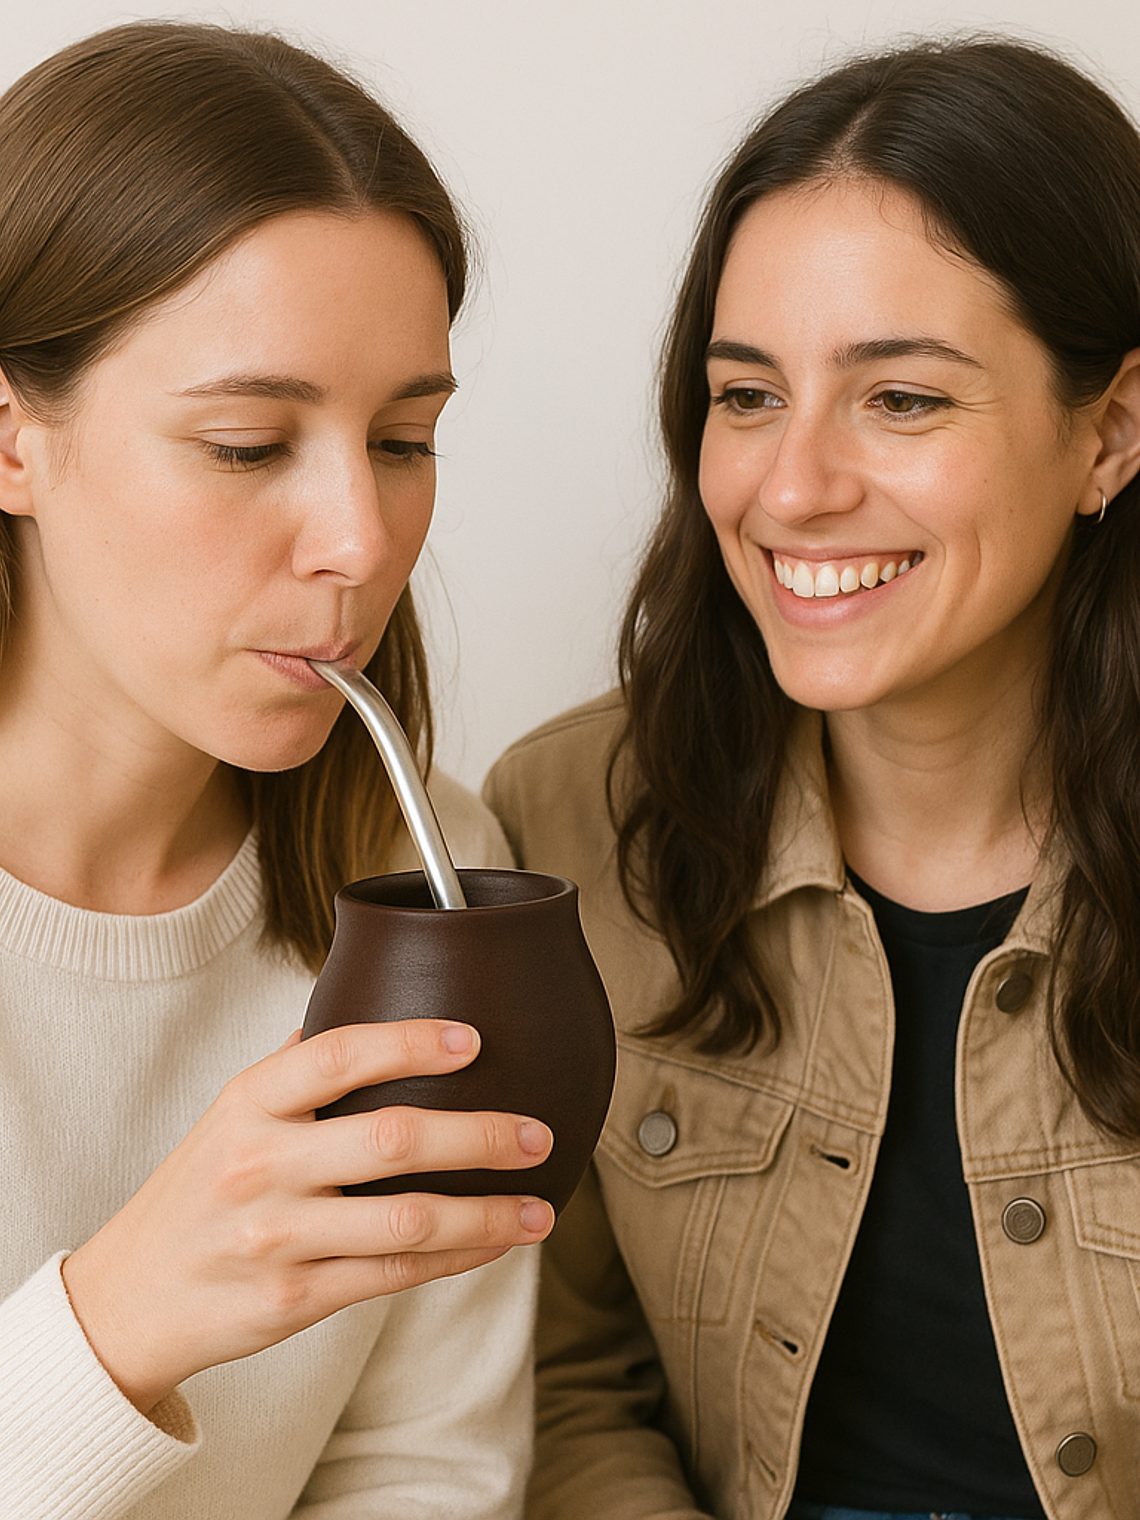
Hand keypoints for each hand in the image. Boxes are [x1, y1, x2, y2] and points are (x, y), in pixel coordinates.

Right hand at [61, 1021, 552, 1413]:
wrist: (128, 1298)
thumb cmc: (196, 1192)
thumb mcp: (228, 1116)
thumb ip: (294, 1068)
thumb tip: (364, 1007)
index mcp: (249, 1104)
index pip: (337, 1055)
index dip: (410, 1042)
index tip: (474, 1039)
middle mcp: (261, 1165)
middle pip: (391, 1141)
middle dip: (479, 1137)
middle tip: (537, 1135)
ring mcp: (278, 1237)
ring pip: (407, 1222)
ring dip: (487, 1214)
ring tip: (541, 1208)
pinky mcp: (294, 1299)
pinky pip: (395, 1277)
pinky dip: (455, 1259)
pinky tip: (494, 1243)